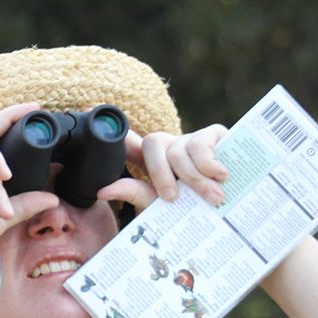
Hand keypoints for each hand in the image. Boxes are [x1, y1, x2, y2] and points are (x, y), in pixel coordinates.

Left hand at [98, 125, 230, 207]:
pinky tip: (220, 176)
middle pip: (153, 145)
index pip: (127, 141)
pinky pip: (201, 145)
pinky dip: (209, 164)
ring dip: (193, 177)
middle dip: (162, 175)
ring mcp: (189, 138)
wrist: (230, 207)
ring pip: (179, 150)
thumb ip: (133, 194)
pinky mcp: (214, 134)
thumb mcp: (160, 204)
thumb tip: (102, 191)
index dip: (110, 128)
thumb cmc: (191, 206)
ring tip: (210, 196)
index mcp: (150, 161)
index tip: (86, 109)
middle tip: (172, 199)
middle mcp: (168, 145)